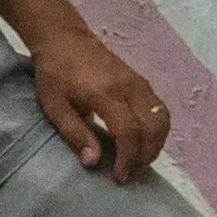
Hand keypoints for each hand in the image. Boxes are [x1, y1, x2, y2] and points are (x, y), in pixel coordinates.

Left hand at [26, 25, 171, 180]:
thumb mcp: (54, 106)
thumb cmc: (55, 73)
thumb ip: (75, 134)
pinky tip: (143, 141)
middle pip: (152, 128)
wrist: (64, 38)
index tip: (119, 177)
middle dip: (144, 156)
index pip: (129, 132)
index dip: (128, 159)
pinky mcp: (141, 81)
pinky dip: (157, 129)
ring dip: (155, 144)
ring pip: (161, 119)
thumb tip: (93, 162)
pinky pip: (159, 109)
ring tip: (137, 160)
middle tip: (129, 172)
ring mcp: (138, 83)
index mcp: (106, 94)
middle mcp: (129, 88)